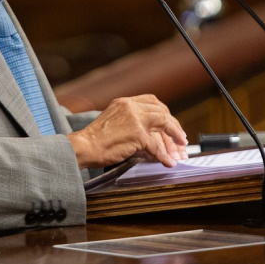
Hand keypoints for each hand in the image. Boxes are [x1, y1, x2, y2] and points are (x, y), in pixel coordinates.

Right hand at [66, 95, 187, 168]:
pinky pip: (156, 146)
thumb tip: (148, 132)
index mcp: (125, 102)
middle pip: (161, 110)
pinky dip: (164, 155)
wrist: (84, 147)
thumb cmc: (95, 139)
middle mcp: (131, 106)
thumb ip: (129, 120)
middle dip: (173, 124)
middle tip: (180, 136)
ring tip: (180, 147)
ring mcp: (134, 119)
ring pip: (163, 122)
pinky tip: (168, 162)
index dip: (164, 112)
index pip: (152, 101)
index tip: (171, 122)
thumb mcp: (113, 120)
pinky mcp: (136, 134)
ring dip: (174, 136)